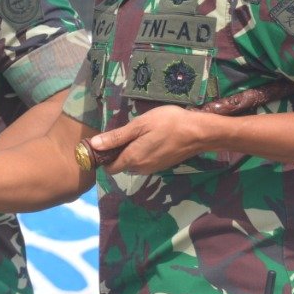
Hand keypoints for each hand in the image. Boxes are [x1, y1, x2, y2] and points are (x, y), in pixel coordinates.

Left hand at [86, 106, 213, 174]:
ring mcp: (153, 169)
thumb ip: (117, 137)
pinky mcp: (162, 166)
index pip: (109, 168)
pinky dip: (143, 153)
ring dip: (131, 153)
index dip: (104, 157)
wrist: (199, 132)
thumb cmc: (168, 123)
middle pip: (121, 165)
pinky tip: (151, 139)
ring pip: (133, 164)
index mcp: (132, 159)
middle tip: (125, 133)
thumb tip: (94, 145)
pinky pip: (145, 162)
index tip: (105, 143)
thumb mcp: (139, 125)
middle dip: (118, 153)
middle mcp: (141, 169)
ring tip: (139, 134)